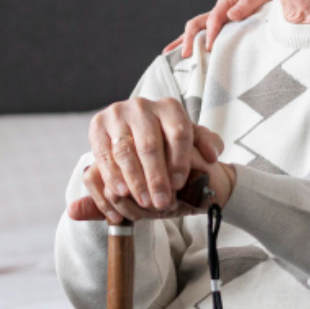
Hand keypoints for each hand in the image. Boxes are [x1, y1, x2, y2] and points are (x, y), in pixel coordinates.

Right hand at [71, 97, 229, 223]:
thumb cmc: (167, 138)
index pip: (179, 132)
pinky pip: (103, 155)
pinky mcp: (98, 125)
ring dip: (134, 180)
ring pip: (125, 151)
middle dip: (156, 177)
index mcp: (169, 107)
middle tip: (161, 202)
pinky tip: (119, 194)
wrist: (134, 130)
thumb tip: (212, 155)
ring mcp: (118, 114)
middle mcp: (143, 106)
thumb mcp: (189, 138)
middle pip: (150, 144)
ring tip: (141, 202)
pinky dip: (111, 177)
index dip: (180, 160)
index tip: (179, 184)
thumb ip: (206, 143)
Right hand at [163, 0, 276, 57]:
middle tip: (186, 55)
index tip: (209, 48)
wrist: (278, 6)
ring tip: (168, 54)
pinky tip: (177, 54)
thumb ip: (247, 4)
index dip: (210, 33)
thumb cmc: (270, 2)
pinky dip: (187, 43)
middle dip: (189, 39)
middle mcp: (218, 12)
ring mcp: (216, 22)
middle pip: (196, 24)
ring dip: (181, 41)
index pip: (213, 19)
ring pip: (193, 30)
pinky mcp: (219, 31)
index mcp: (227, 3)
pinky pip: (200, 37)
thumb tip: (230, 15)